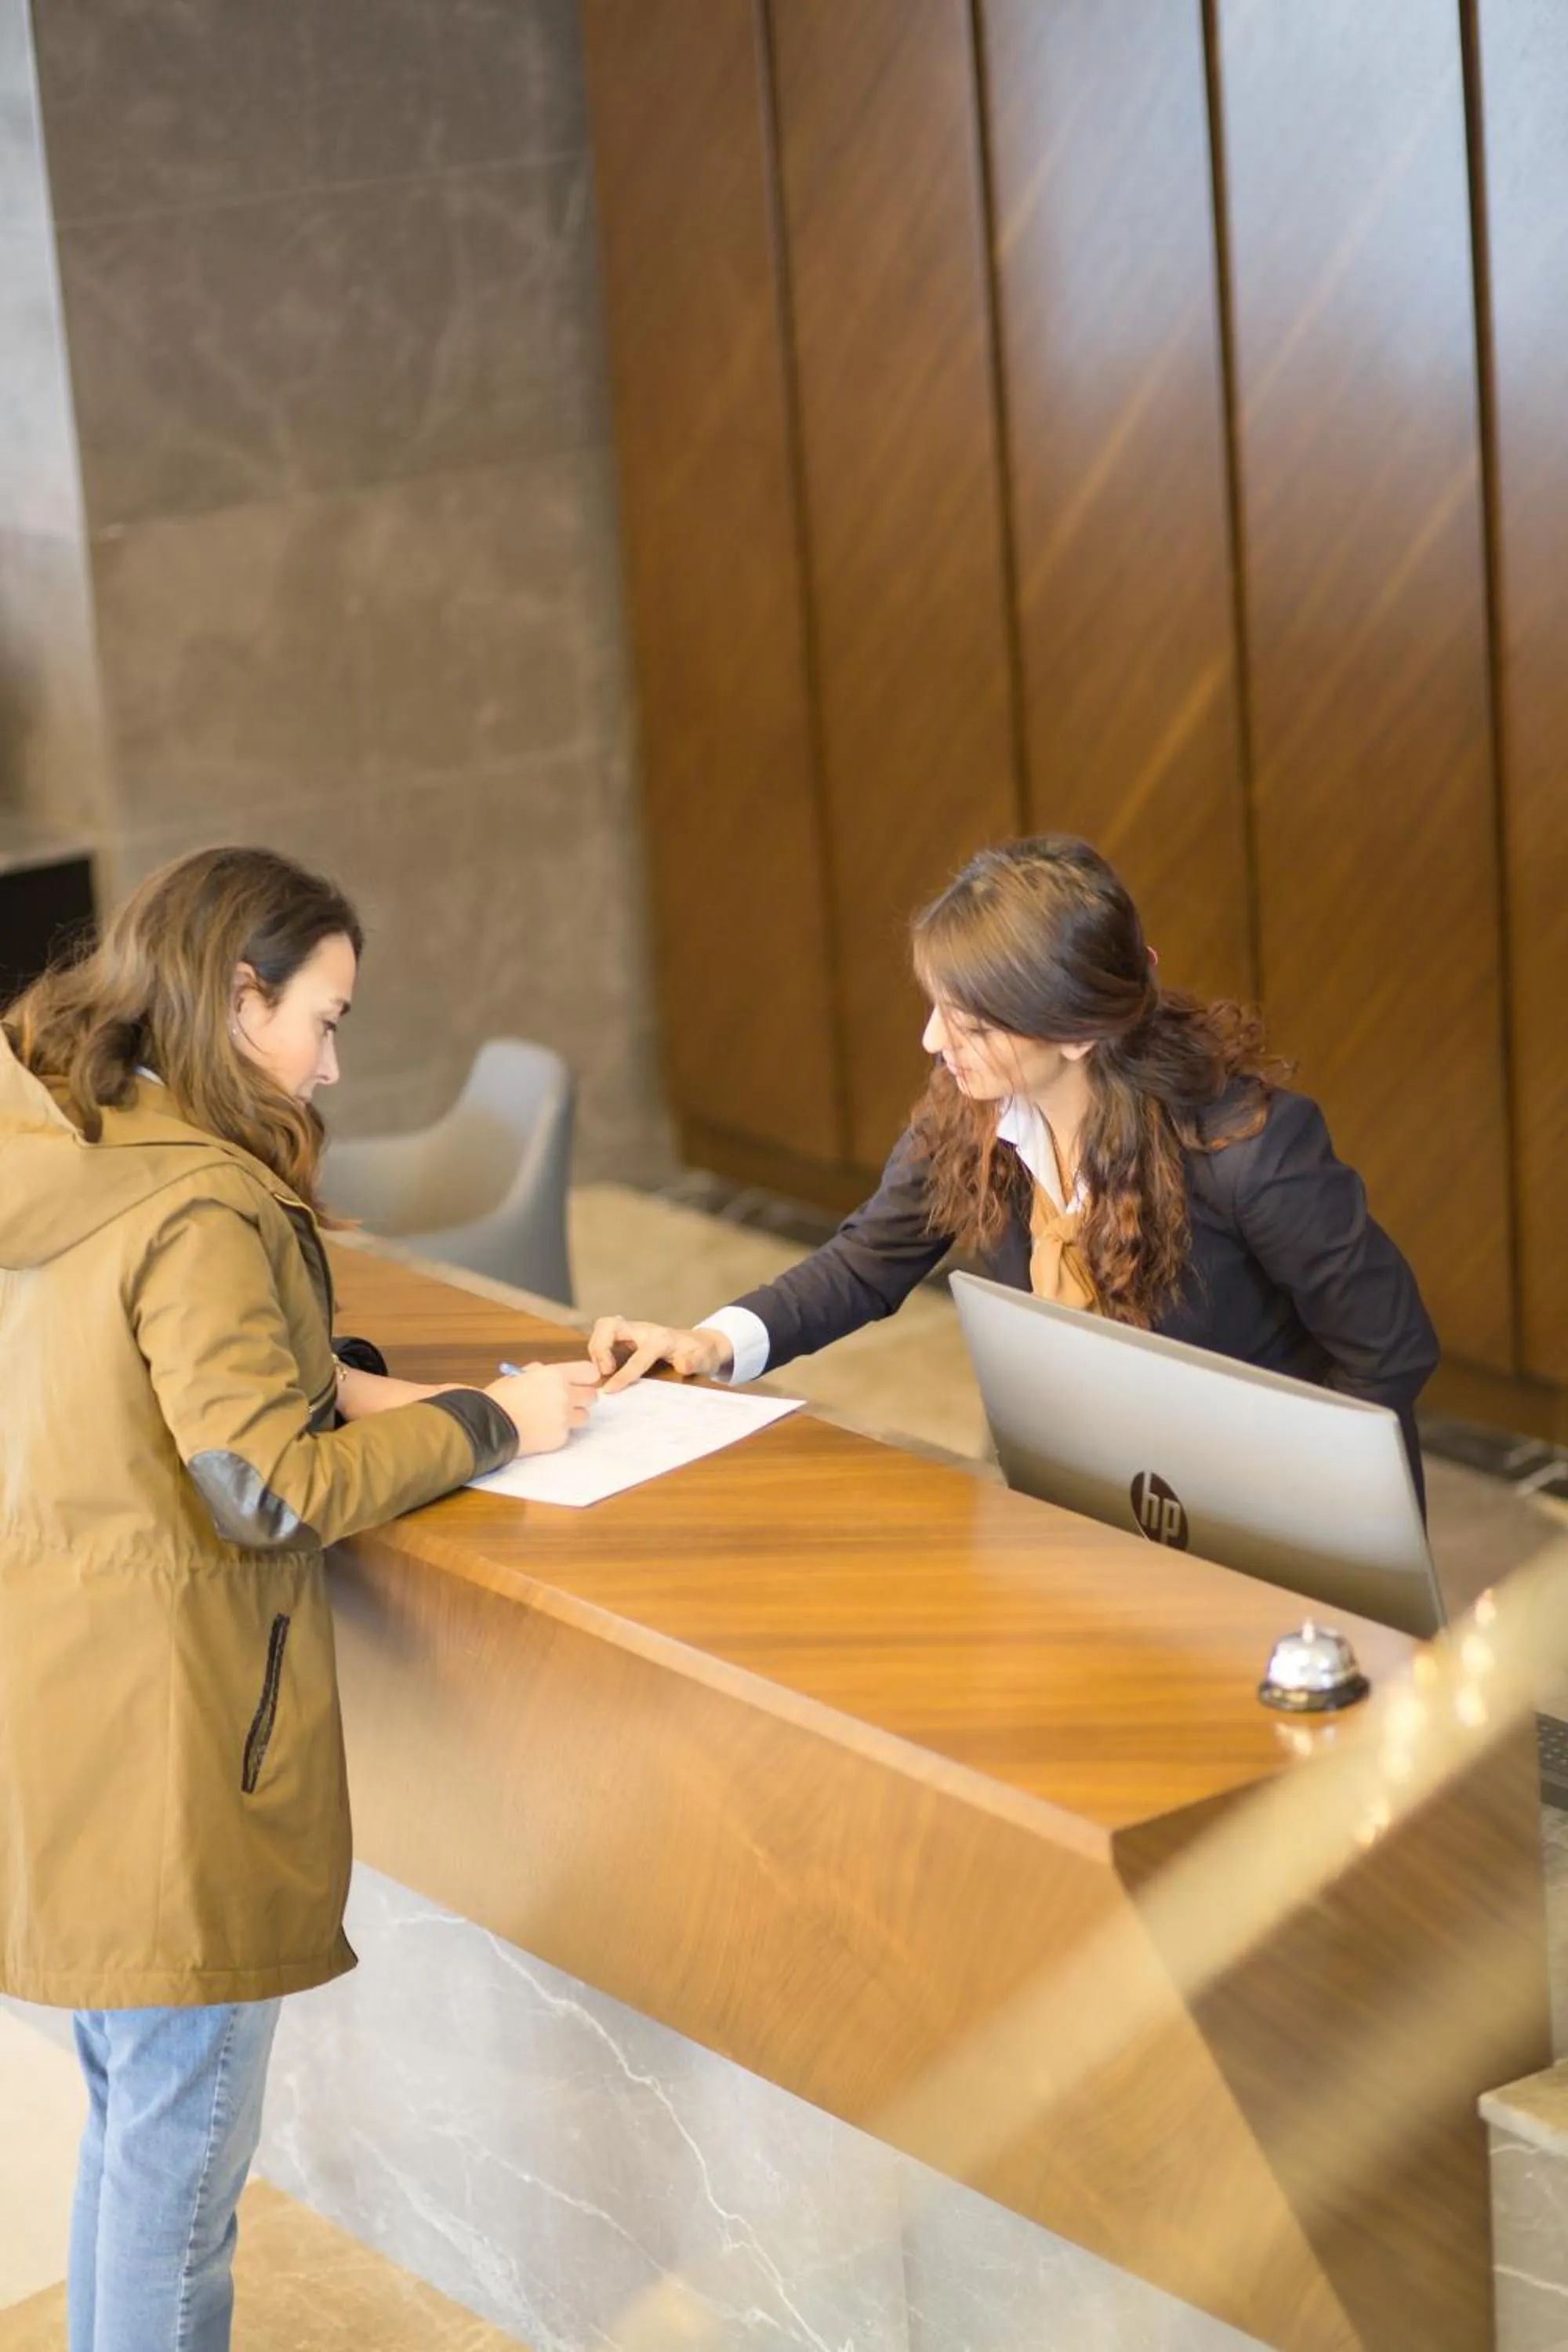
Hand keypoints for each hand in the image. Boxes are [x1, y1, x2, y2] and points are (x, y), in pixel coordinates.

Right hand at [485, 1361, 599, 1454]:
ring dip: (573, 1416)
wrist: (488, 1426)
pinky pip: (568, 1433)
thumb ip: (541, 1372)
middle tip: (569, 1401)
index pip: (590, 1372)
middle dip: (582, 1398)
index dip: (586, 1378)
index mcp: (555, 1375)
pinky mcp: (560, 1437)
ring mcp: (563, 1418)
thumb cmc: (500, 1399)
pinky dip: (558, 1432)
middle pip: (592, 1396)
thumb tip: (552, 1374)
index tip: (581, 1382)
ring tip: (553, 1417)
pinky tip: (541, 1429)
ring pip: (584, 1417)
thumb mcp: (519, 1375)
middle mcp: (564, 1395)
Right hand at [586, 1316, 733, 1394]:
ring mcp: (634, 1330)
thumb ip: (695, 1362)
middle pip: (610, 1325)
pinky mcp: (627, 1335)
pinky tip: (604, 1368)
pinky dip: (598, 1349)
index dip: (624, 1373)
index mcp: (662, 1339)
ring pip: (604, 1326)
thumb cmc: (701, 1354)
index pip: (639, 1355)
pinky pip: (605, 1334)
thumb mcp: (705, 1360)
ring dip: (596, 1347)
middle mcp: (645, 1330)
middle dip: (600, 1347)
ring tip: (602, 1371)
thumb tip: (683, 1364)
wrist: (701, 1344)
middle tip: (603, 1371)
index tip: (610, 1390)